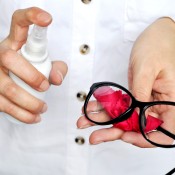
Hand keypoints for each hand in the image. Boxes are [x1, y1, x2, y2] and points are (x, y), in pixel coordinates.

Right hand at [0, 7, 67, 123]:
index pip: (19, 22)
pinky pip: (4, 106)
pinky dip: (22, 115)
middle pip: (9, 58)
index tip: (47, 19)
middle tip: (45, 87)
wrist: (7, 77)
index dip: (31, 17)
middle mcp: (0, 54)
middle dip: (31, 76)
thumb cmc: (29, 68)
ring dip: (29, 103)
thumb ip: (57, 68)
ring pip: (7, 88)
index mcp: (15, 42)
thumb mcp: (44, 64)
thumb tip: (57, 79)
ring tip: (42, 108)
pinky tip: (34, 117)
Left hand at [77, 17, 174, 147]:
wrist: (154, 36)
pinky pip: (119, 105)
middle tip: (95, 136)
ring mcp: (145, 101)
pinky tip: (91, 108)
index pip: (164, 132)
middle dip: (114, 132)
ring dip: (104, 121)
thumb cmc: (157, 46)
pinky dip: (104, 108)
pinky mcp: (134, 95)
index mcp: (171, 101)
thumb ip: (142, 93)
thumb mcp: (148, 68)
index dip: (145, 138)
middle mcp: (159, 105)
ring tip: (85, 121)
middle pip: (138, 127)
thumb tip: (134, 115)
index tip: (125, 136)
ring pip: (125, 117)